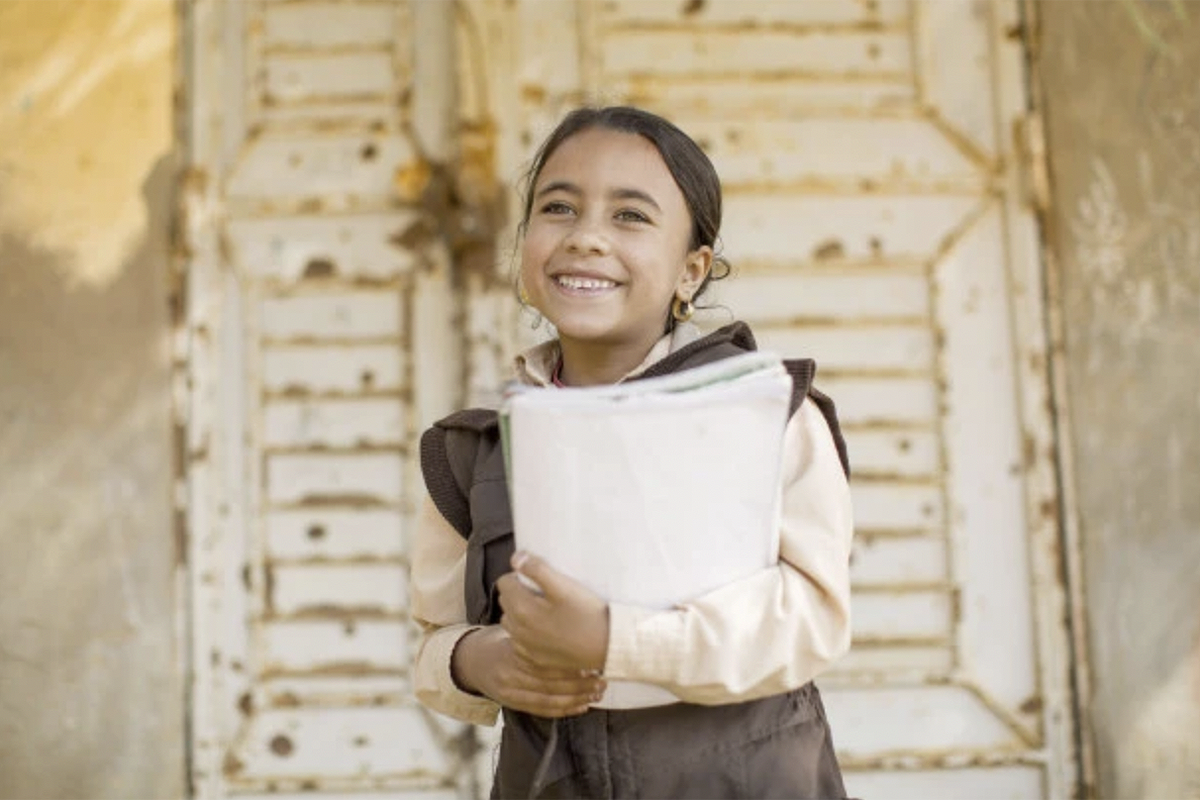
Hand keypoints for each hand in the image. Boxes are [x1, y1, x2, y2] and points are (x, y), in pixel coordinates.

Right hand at [452, 625, 603, 717]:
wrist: (473, 660)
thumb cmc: (503, 638)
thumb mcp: (515, 628)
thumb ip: (536, 630)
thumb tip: (567, 614)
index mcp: (511, 653)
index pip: (545, 663)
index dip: (570, 665)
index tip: (592, 662)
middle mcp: (509, 675)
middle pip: (550, 684)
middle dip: (580, 684)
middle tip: (602, 679)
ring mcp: (510, 693)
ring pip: (549, 700)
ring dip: (577, 698)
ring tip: (598, 692)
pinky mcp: (513, 705)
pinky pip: (542, 711)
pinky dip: (565, 710)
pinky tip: (582, 706)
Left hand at [496, 551, 609, 672]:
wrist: (607, 646)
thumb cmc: (587, 613)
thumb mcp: (564, 586)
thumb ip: (537, 569)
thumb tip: (515, 558)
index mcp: (522, 609)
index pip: (504, 583)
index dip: (519, 575)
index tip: (537, 578)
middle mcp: (518, 630)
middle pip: (506, 602)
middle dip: (518, 593)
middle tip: (543, 592)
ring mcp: (525, 647)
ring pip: (511, 622)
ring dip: (520, 613)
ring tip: (545, 609)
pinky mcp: (535, 658)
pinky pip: (520, 641)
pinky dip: (527, 632)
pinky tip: (547, 629)